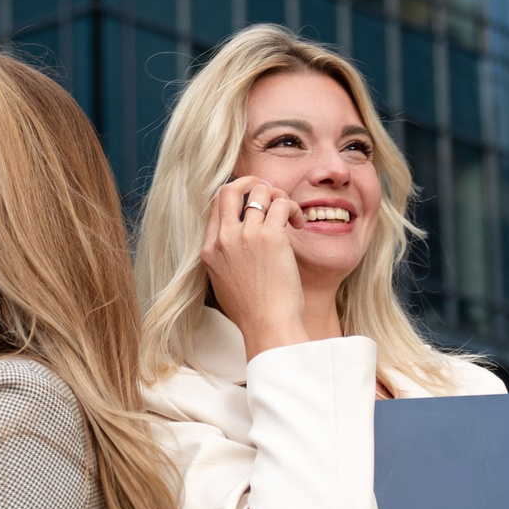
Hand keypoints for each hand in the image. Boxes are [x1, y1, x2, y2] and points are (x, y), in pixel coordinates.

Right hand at [201, 176, 308, 358]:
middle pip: (229, 189)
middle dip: (250, 183)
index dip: (235, 198)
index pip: (215, 206)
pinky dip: (293, 208)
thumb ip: (224, 259)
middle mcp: (224, 239)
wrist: (268, 326)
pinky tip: (298, 223)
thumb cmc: (253, 312)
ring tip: (288, 213)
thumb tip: (236, 243)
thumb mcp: (223, 283)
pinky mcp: (271, 237)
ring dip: (277, 195)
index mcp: (209, 250)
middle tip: (268, 193)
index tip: (253, 205)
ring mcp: (246, 236)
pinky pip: (282, 203)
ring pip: (260, 192)